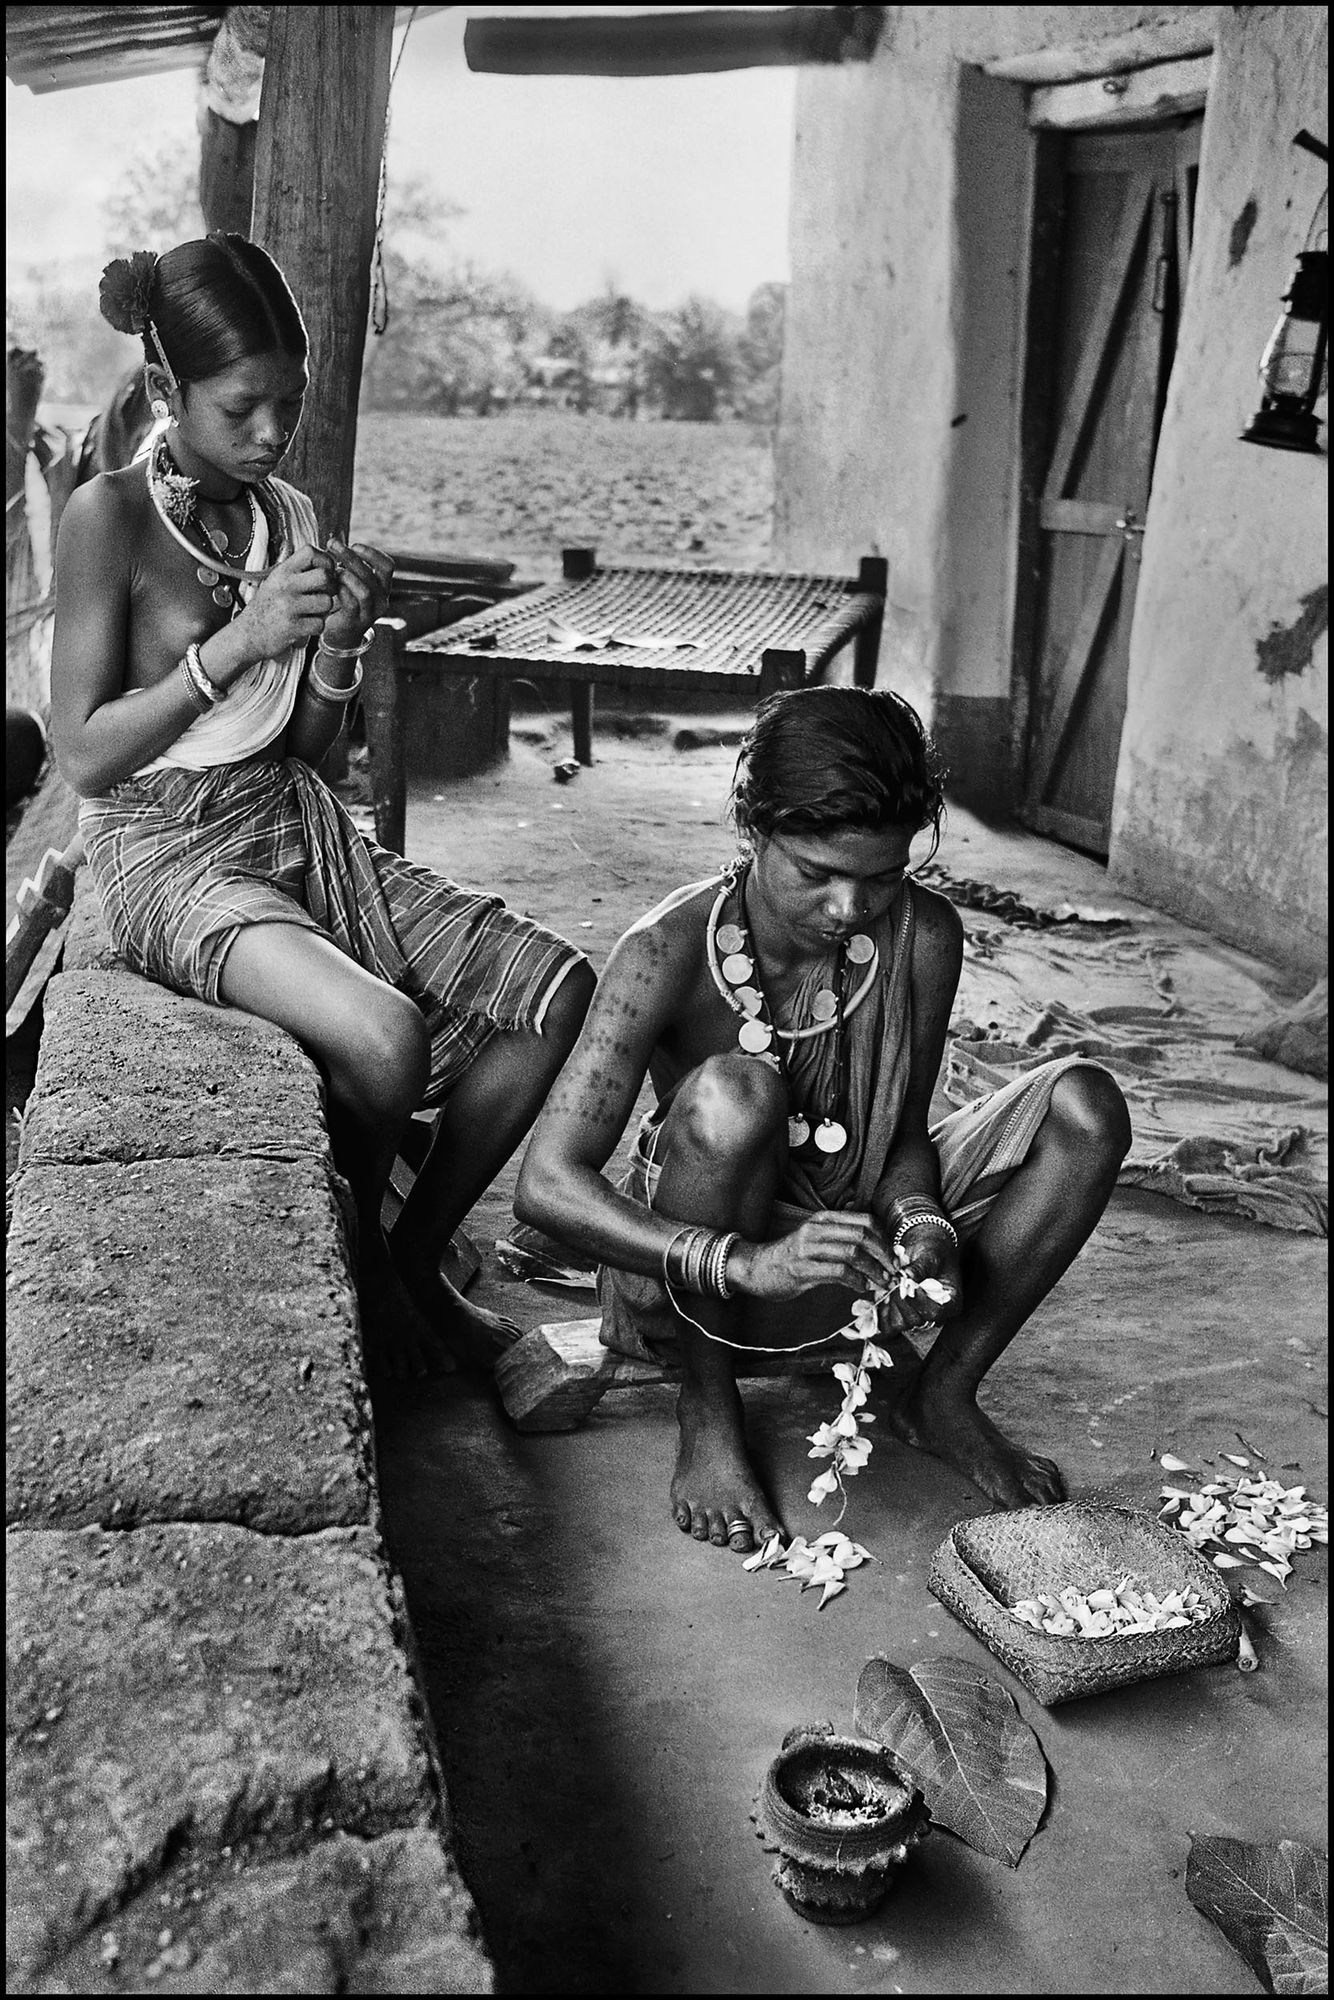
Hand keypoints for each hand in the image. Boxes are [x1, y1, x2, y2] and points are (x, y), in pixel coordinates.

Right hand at [231, 543, 339, 669]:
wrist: (247, 635)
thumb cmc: (266, 608)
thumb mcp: (275, 582)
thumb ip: (297, 572)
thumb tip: (328, 565)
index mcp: (282, 572)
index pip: (310, 552)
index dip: (325, 561)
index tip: (327, 571)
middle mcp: (285, 586)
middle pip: (324, 576)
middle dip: (331, 586)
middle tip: (325, 593)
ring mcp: (288, 606)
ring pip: (327, 602)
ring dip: (325, 610)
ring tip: (313, 612)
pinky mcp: (292, 626)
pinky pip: (320, 624)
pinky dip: (316, 627)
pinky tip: (306, 625)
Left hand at [318, 538, 393, 648]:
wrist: (340, 635)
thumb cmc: (343, 601)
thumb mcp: (352, 581)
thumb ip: (350, 565)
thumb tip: (335, 540)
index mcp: (384, 588)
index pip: (388, 565)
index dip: (372, 553)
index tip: (354, 545)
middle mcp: (382, 600)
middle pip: (371, 575)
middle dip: (350, 556)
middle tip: (332, 545)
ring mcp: (370, 614)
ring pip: (364, 590)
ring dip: (346, 575)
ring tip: (332, 570)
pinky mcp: (356, 622)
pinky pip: (351, 603)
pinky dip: (340, 590)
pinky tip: (330, 584)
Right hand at [731, 1211, 896, 1300]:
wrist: (755, 1268)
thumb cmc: (789, 1256)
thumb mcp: (816, 1239)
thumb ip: (841, 1241)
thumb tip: (877, 1255)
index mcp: (823, 1219)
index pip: (865, 1220)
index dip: (885, 1239)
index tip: (894, 1257)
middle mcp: (817, 1229)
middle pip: (863, 1235)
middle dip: (884, 1256)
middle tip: (893, 1272)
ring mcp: (808, 1248)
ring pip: (853, 1253)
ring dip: (874, 1270)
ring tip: (882, 1282)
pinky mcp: (803, 1269)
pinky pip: (838, 1272)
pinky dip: (857, 1281)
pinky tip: (862, 1287)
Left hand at [878, 1225, 962, 1335]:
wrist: (924, 1246)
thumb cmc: (933, 1249)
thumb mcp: (930, 1254)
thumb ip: (920, 1267)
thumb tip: (907, 1275)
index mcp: (950, 1303)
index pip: (934, 1312)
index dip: (918, 1302)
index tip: (907, 1285)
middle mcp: (934, 1313)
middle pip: (915, 1320)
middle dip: (900, 1301)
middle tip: (893, 1281)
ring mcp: (916, 1315)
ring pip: (899, 1323)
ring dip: (889, 1305)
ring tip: (887, 1285)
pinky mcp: (900, 1313)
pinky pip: (887, 1322)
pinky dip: (879, 1310)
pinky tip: (878, 1294)